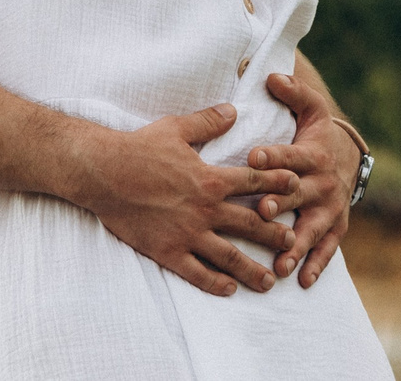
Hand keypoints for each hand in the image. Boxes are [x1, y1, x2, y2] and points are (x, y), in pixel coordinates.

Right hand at [78, 105, 298, 296]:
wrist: (103, 173)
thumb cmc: (138, 148)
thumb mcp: (176, 128)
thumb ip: (208, 122)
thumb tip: (233, 111)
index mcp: (210, 178)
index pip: (254, 182)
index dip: (278, 182)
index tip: (297, 186)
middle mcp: (205, 209)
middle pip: (250, 224)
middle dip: (275, 234)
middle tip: (293, 243)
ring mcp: (187, 233)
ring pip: (228, 257)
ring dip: (252, 270)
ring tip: (270, 281)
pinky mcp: (167, 251)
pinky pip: (196, 273)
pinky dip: (215, 283)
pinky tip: (229, 289)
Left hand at [248, 71, 357, 286]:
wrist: (348, 157)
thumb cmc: (317, 132)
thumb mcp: (310, 108)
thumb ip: (292, 92)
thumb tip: (271, 75)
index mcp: (313, 154)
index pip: (291, 154)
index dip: (274, 155)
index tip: (253, 155)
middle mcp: (323, 183)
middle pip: (299, 194)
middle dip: (282, 203)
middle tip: (263, 212)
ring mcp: (330, 208)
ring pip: (312, 228)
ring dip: (296, 245)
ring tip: (279, 262)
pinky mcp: (336, 227)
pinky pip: (328, 248)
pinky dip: (317, 265)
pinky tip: (302, 281)